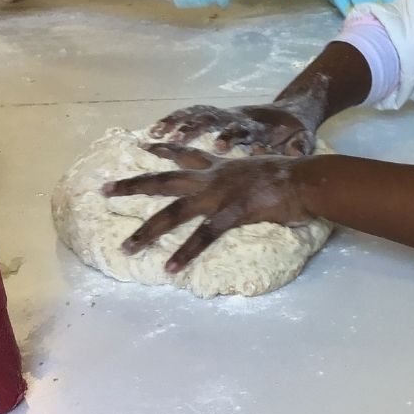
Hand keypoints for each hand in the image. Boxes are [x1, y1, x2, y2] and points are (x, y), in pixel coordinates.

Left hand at [103, 143, 310, 271]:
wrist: (309, 180)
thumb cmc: (292, 177)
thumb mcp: (262, 170)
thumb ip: (248, 177)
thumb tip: (248, 184)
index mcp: (221, 167)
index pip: (185, 155)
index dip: (163, 151)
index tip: (142, 145)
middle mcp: (213, 177)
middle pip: (164, 181)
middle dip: (132, 185)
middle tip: (104, 190)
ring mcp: (220, 194)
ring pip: (174, 212)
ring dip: (148, 231)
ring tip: (127, 247)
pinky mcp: (233, 212)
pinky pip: (203, 236)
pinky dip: (185, 253)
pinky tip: (171, 268)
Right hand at [149, 103, 315, 155]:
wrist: (293, 111)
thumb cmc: (295, 130)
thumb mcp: (302, 138)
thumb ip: (299, 146)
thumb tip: (293, 154)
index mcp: (257, 124)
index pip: (241, 128)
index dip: (230, 136)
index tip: (219, 147)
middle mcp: (236, 116)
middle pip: (212, 117)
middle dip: (193, 127)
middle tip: (175, 138)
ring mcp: (225, 114)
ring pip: (196, 114)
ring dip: (176, 122)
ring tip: (154, 134)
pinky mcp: (218, 115)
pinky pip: (191, 116)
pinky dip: (173, 121)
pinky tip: (154, 132)